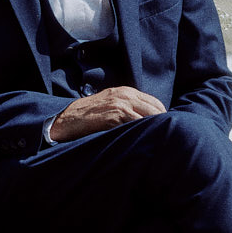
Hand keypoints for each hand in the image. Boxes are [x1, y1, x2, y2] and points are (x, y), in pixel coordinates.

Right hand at [47, 86, 166, 141]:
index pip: (155, 103)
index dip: (162, 116)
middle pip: (156, 110)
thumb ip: (128, 106)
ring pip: (148, 118)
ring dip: (153, 130)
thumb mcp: (111, 104)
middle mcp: (126, 95)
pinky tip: (142, 141)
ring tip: (157, 142)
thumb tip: (148, 120)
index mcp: (126, 91)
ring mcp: (120, 105)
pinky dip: (141, 133)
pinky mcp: (114, 116)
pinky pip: (135, 125)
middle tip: (163, 137)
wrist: (67, 119)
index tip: (163, 128)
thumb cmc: (89, 115)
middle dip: (161, 124)